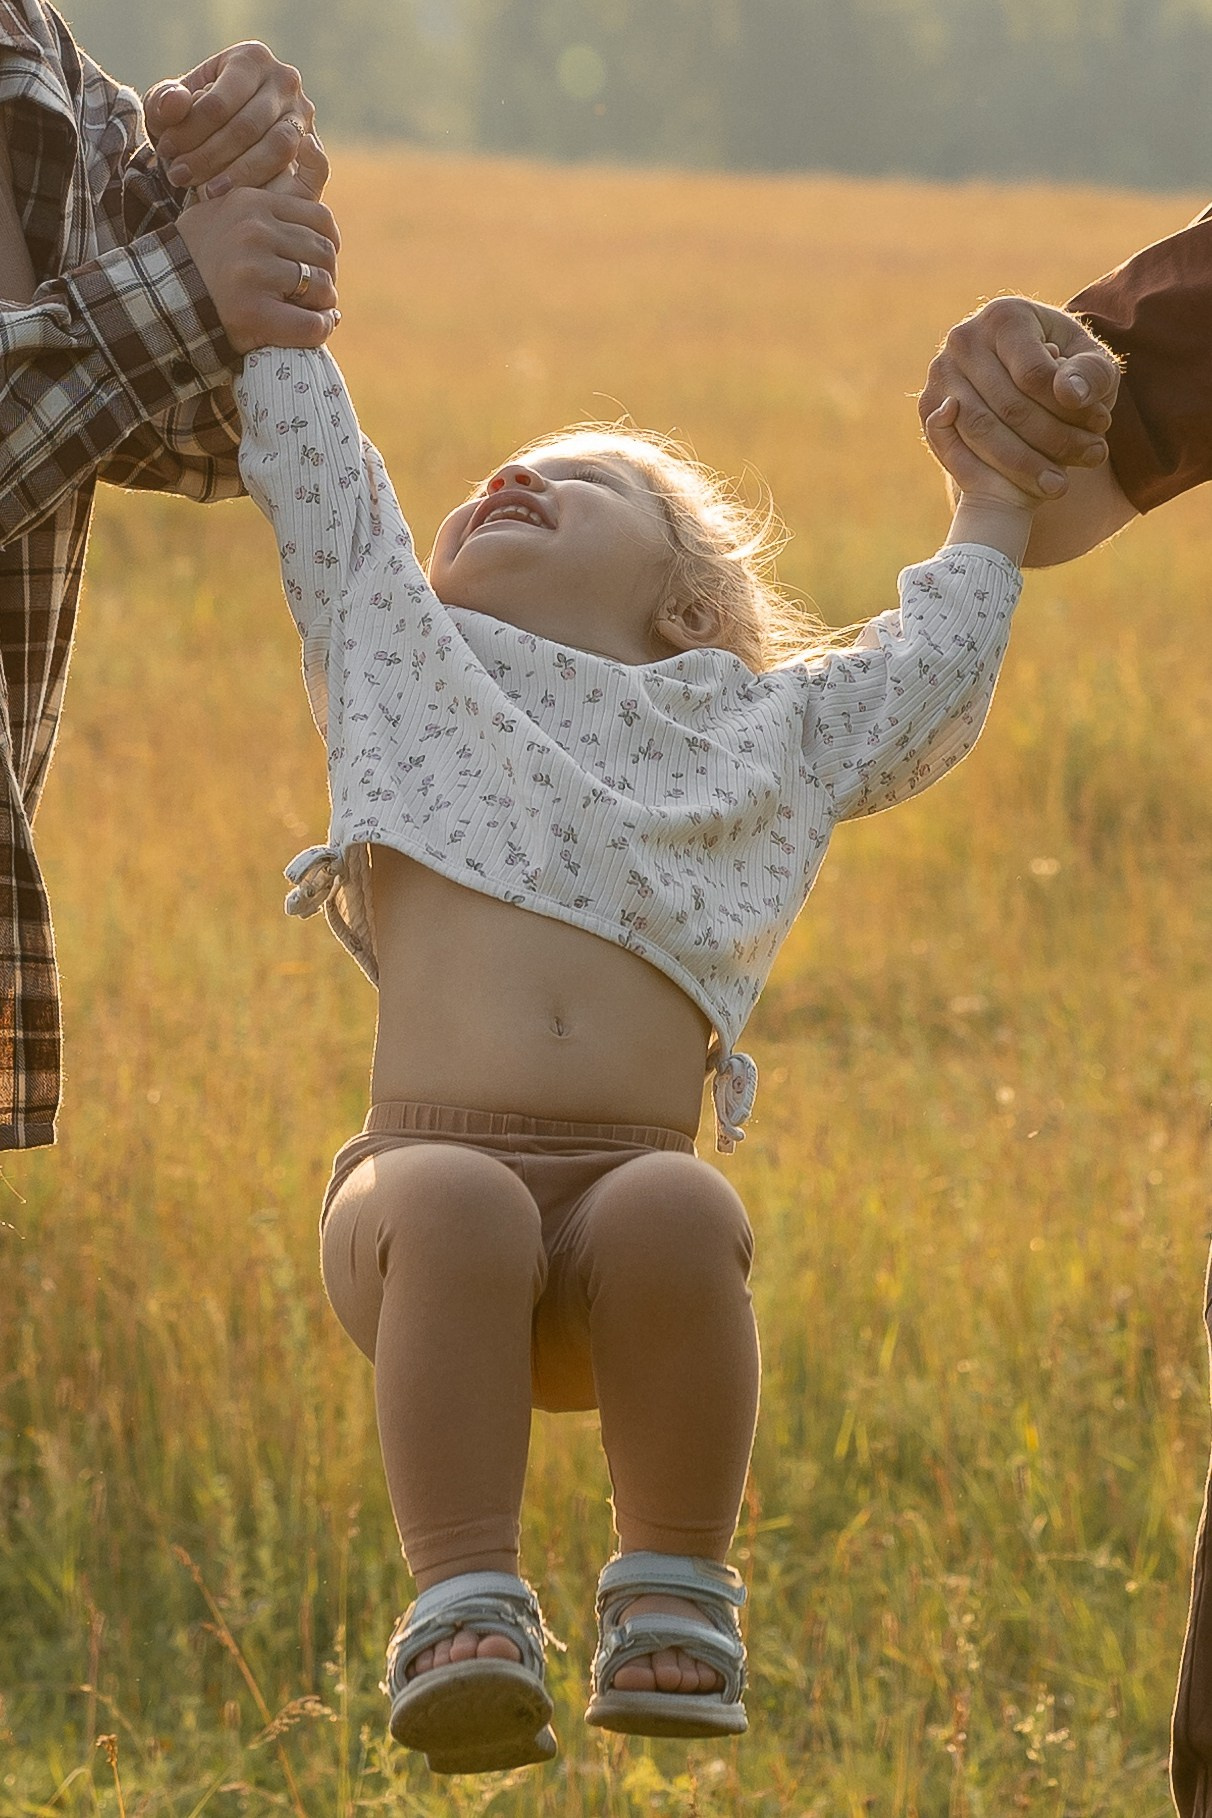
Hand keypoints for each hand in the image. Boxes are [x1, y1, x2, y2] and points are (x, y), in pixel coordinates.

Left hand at [145, 42, 319, 199]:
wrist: (224, 134)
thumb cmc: (193, 117)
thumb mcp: (170, 106)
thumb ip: (165, 102)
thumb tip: (176, 103)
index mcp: (251, 58)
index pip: (219, 103)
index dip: (189, 131)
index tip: (166, 153)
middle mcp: (285, 81)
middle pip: (247, 127)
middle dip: (209, 156)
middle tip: (180, 177)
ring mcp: (304, 115)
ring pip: (277, 149)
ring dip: (240, 175)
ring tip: (207, 192)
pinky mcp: (316, 148)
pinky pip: (310, 169)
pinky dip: (283, 181)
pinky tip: (250, 196)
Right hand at [177, 165, 338, 354]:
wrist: (163, 297)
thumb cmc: (203, 255)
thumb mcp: (229, 209)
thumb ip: (269, 186)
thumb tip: (312, 142)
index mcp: (251, 204)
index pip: (319, 219)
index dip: (327, 244)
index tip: (319, 261)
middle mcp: (254, 233)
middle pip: (323, 252)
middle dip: (326, 274)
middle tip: (315, 290)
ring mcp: (254, 272)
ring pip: (321, 286)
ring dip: (323, 302)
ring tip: (311, 309)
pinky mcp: (255, 313)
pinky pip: (312, 324)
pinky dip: (320, 329)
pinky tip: (315, 328)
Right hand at [918, 297, 1121, 500]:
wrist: (1019, 374)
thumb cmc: (1062, 367)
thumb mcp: (1089, 363)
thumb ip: (1091, 373)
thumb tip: (1071, 393)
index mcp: (1005, 316)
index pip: (1034, 374)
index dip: (1069, 408)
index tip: (1101, 425)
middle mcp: (964, 339)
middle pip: (1009, 407)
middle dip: (1054, 440)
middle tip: (1092, 459)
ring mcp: (940, 374)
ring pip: (982, 433)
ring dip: (1025, 465)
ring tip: (1062, 484)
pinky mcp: (928, 407)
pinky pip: (955, 451)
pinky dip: (991, 475)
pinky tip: (1028, 488)